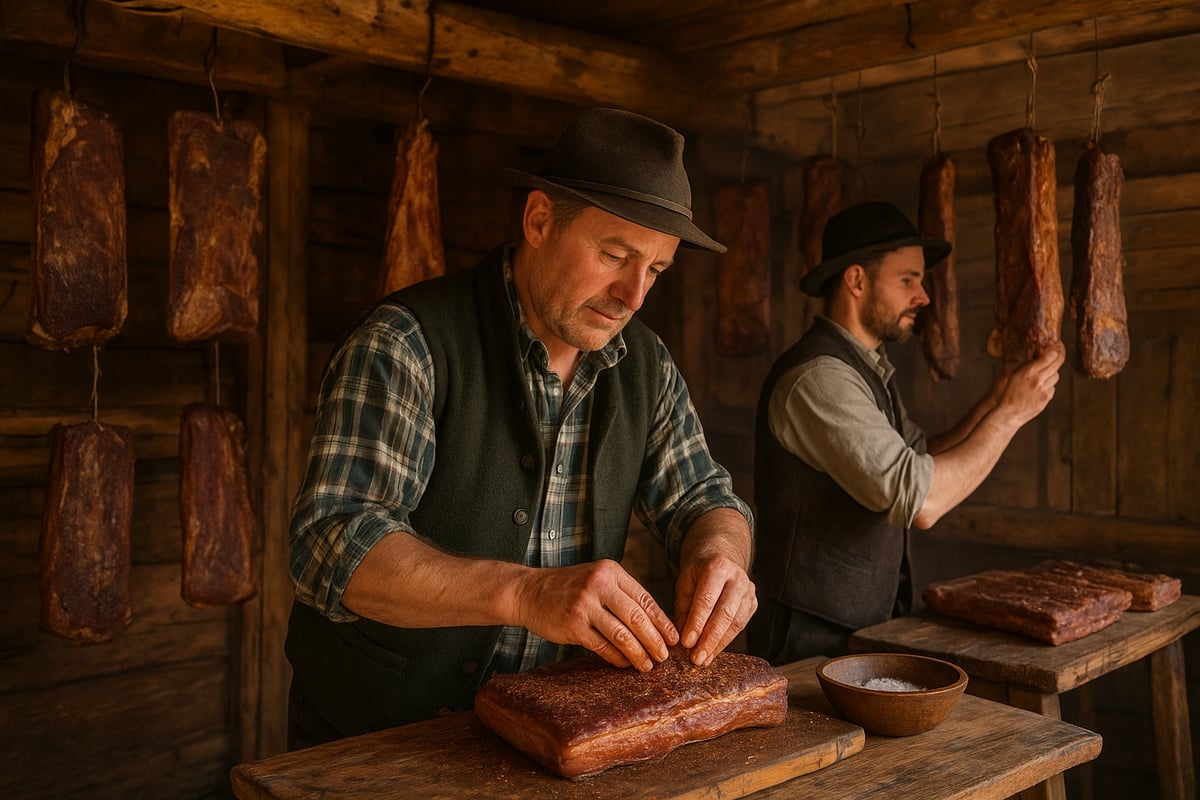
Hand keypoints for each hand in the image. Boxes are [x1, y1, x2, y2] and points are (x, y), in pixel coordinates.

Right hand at [512, 559, 677, 670]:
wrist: (529, 591)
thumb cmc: (570, 588)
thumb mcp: (597, 579)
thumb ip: (622, 595)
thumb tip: (655, 624)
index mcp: (610, 572)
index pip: (645, 599)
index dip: (662, 622)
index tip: (674, 639)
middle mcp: (599, 585)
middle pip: (637, 618)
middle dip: (654, 641)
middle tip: (664, 657)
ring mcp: (584, 605)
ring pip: (622, 635)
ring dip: (638, 654)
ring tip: (648, 665)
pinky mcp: (572, 625)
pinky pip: (602, 646)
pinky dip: (617, 658)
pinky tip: (624, 664)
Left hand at [673, 551, 756, 666]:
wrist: (720, 556)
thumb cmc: (698, 570)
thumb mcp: (685, 581)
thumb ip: (683, 606)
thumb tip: (679, 637)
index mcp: (718, 567)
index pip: (706, 600)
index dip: (697, 623)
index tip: (686, 643)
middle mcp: (737, 578)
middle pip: (724, 613)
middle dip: (709, 639)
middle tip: (696, 658)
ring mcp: (749, 591)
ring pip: (735, 622)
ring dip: (718, 644)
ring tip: (703, 660)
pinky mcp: (753, 603)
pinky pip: (740, 625)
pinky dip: (726, 641)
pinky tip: (713, 651)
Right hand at [996, 342, 1065, 426]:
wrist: (1009, 413)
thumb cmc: (1007, 393)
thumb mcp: (1011, 375)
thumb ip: (1024, 364)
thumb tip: (1034, 354)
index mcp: (1028, 372)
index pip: (1049, 357)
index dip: (1056, 349)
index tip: (1058, 345)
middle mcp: (1038, 380)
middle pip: (1057, 364)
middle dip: (1060, 355)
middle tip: (1061, 350)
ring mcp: (1044, 390)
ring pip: (1056, 376)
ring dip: (1053, 372)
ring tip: (1047, 370)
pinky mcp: (1046, 399)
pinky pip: (1052, 388)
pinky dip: (1049, 385)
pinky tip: (1041, 385)